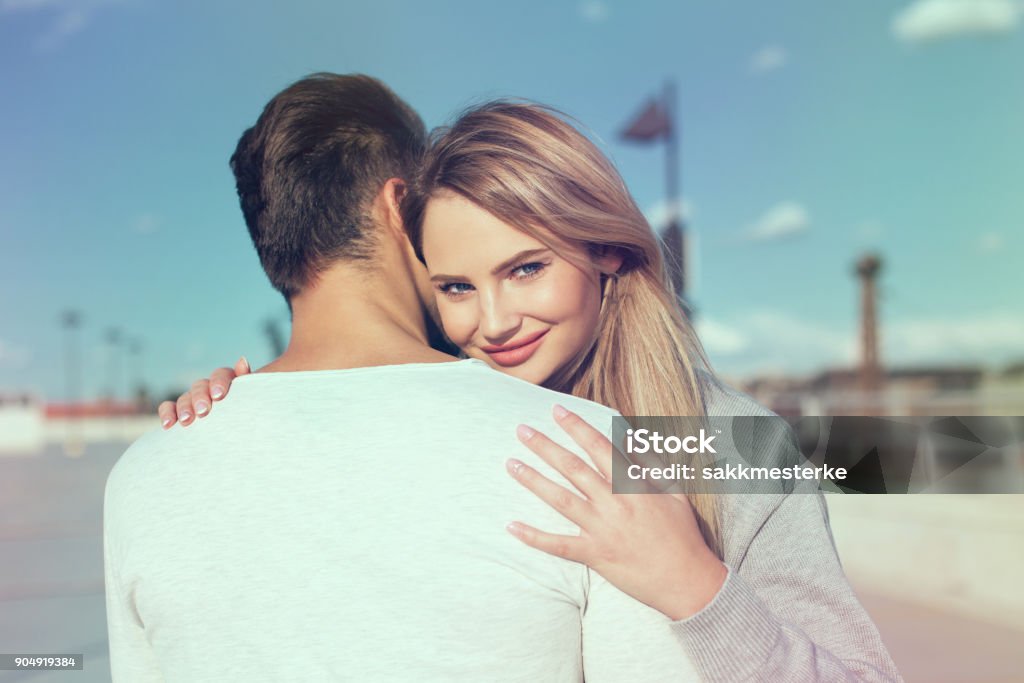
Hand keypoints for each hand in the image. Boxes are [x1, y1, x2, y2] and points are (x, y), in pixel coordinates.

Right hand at [157, 357, 249, 428]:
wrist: (238, 444)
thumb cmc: (248, 420)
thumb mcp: (251, 403)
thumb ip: (247, 383)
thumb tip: (241, 359)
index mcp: (229, 385)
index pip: (222, 374)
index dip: (219, 382)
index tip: (218, 396)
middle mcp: (209, 390)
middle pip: (200, 385)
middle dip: (200, 397)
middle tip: (203, 412)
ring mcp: (193, 401)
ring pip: (185, 397)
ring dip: (184, 407)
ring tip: (187, 421)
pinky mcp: (179, 414)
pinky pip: (168, 408)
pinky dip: (167, 413)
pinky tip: (168, 425)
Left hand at [505, 405, 726, 620]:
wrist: (687, 580)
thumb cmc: (683, 534)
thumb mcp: (674, 492)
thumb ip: (651, 463)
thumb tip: (633, 438)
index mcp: (633, 485)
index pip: (598, 447)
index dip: (576, 426)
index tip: (557, 410)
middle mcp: (613, 503)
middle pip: (572, 468)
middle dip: (545, 446)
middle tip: (522, 430)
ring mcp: (602, 529)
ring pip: (560, 499)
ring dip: (533, 480)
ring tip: (511, 463)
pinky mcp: (594, 555)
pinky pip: (558, 545)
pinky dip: (534, 537)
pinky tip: (512, 526)